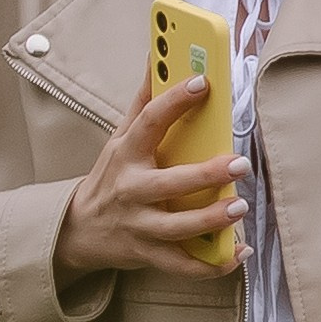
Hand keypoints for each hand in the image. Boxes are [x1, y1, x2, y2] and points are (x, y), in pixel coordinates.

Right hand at [51, 68, 244, 282]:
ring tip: (240, 207)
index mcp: (127, 154)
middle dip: (206, 175)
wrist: (79, 229)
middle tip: (239, 163)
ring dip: (211, 220)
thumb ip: (143, 102)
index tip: (203, 83)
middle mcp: (132, 190)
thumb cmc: (110, 177)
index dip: (176, 101)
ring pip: (177, 228)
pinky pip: (182, 264)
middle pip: (169, 184)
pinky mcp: (148, 254)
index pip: (150, 121)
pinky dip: (213, 264)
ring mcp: (139, 225)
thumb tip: (156, 57)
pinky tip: (239, 252)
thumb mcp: (119, 138)